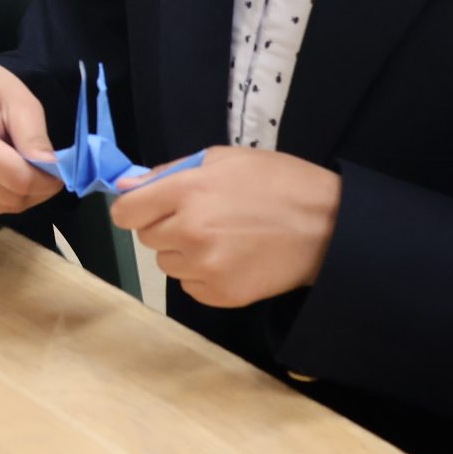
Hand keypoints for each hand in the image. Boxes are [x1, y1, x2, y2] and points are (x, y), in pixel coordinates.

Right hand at [0, 58, 65, 216]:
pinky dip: (3, 198)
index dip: (47, 180)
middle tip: (44, 166)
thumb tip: (51, 171)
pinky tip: (1, 174)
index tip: (59, 169)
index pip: (18, 180)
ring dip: (21, 194)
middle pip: (11, 198)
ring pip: (1, 209)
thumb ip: (34, 137)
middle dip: (37, 188)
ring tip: (19, 164)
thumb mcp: (19, 100)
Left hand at [110, 147, 340, 307]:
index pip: (125, 212)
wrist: (327, 226)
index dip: (135, 208)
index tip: (149, 208)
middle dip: (165, 227)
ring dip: (184, 253)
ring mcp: (205, 267)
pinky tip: (232, 259)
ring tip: (223, 238)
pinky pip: (189, 286)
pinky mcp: (221, 294)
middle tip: (202, 217)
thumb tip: (125, 186)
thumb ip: (169, 172)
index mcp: (186, 192)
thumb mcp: (223, 159)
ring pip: (167, 263)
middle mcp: (190, 232)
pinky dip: (203, 275)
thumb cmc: (276, 182)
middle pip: (146, 238)